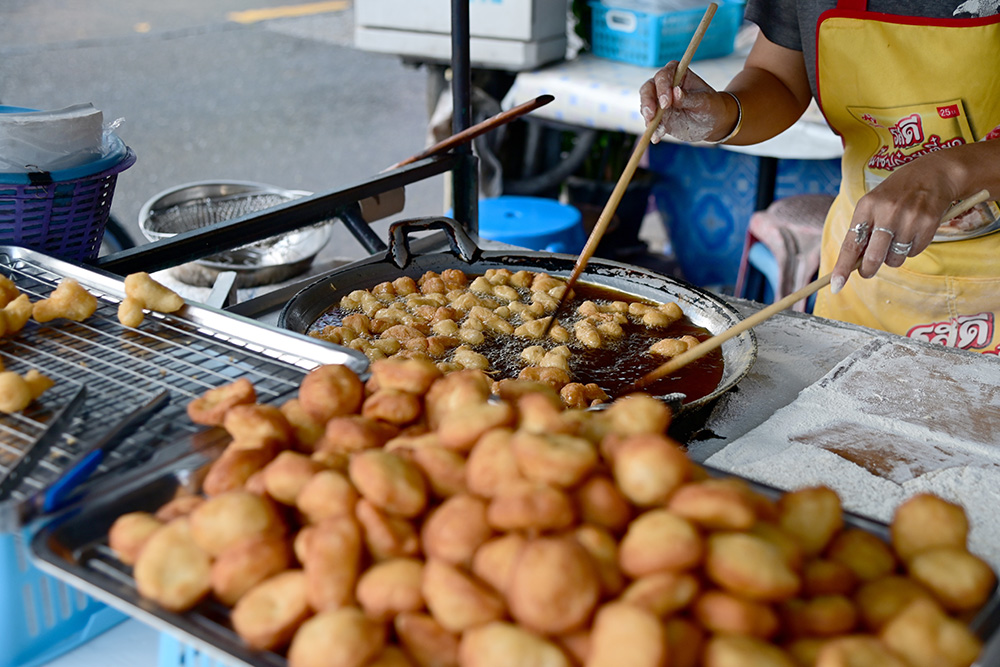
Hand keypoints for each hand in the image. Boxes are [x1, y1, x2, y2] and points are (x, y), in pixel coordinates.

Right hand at [639, 62, 732, 142]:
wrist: (711, 123)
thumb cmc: (711, 106)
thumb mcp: (704, 101)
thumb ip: (689, 97)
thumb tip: (675, 92)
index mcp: (678, 74)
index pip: (664, 76)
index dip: (662, 87)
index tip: (666, 103)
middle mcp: (665, 85)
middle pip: (648, 88)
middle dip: (647, 102)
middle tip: (651, 115)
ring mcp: (659, 101)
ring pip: (645, 105)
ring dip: (647, 117)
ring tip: (655, 129)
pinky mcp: (658, 116)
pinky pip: (650, 122)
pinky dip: (652, 130)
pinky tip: (657, 137)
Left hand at [830, 153, 961, 292]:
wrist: (933, 173)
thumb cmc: (896, 193)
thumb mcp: (873, 203)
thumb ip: (862, 230)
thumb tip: (851, 263)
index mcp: (867, 206)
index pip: (851, 243)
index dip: (842, 267)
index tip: (835, 284)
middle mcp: (887, 211)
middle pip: (873, 257)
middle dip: (868, 270)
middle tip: (867, 271)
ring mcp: (910, 218)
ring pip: (894, 258)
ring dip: (892, 258)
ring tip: (896, 240)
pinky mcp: (928, 223)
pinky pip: (914, 252)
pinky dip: (910, 249)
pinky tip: (912, 232)